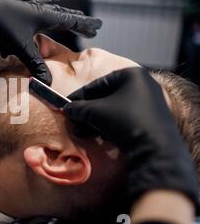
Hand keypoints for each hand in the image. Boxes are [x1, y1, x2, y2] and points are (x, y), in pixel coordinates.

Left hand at [0, 0, 101, 84]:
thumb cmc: (2, 25)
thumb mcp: (21, 47)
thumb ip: (36, 64)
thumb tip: (48, 82)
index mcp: (46, 18)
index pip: (71, 22)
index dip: (85, 26)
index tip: (99, 27)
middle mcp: (41, 12)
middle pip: (65, 17)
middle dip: (79, 23)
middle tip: (92, 28)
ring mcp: (31, 10)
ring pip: (54, 13)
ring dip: (66, 17)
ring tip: (75, 18)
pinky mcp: (21, 12)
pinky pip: (41, 9)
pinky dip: (49, 7)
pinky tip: (53, 2)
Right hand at [64, 67, 198, 211]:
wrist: (155, 148)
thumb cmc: (125, 120)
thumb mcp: (95, 111)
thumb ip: (78, 108)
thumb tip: (67, 109)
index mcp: (132, 75)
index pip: (97, 84)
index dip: (79, 96)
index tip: (67, 105)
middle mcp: (143, 85)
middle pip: (106, 97)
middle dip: (87, 112)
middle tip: (74, 122)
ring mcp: (150, 103)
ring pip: (114, 110)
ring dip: (95, 121)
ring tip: (82, 132)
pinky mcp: (152, 120)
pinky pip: (125, 119)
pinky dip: (110, 126)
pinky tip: (100, 137)